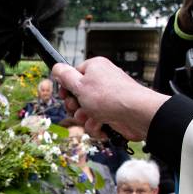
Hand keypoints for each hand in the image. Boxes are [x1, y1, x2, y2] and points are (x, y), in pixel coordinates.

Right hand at [53, 58, 167, 141]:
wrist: (136, 114)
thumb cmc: (110, 97)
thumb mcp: (79, 84)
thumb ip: (64, 76)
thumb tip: (56, 67)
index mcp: (94, 68)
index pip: (73, 76)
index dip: (67, 88)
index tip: (65, 96)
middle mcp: (102, 81)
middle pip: (78, 96)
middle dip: (75, 107)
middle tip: (78, 108)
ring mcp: (108, 98)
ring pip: (86, 111)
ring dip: (85, 119)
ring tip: (92, 118)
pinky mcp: (113, 113)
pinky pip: (97, 121)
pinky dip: (97, 126)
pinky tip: (101, 126)